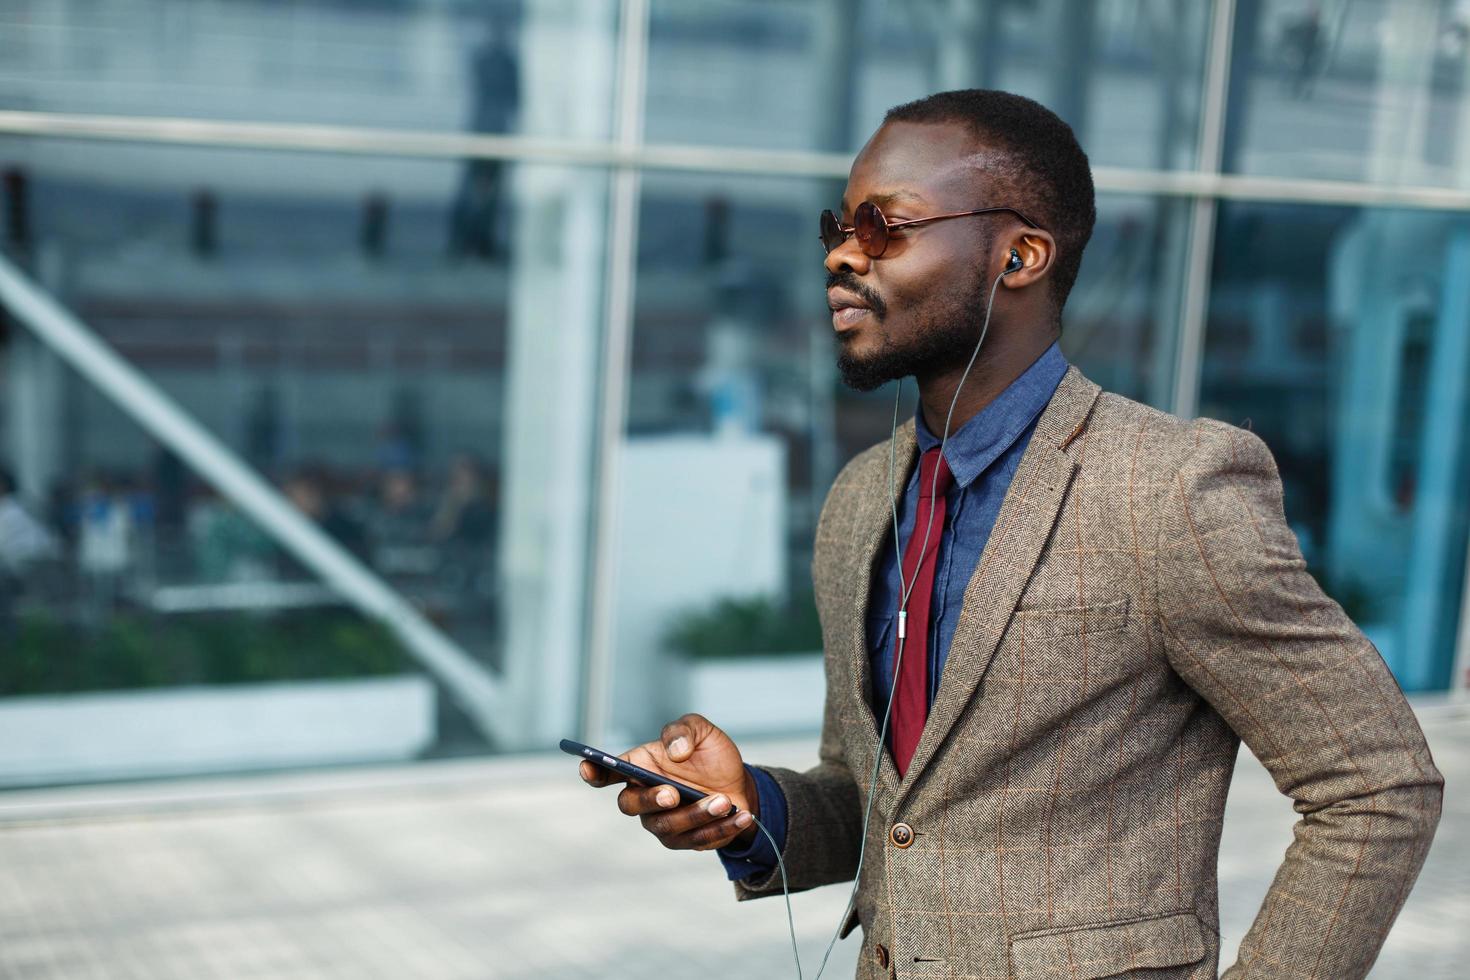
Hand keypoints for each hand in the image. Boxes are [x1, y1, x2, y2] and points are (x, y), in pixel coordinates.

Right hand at [578, 713, 760, 850]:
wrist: (739, 783)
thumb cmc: (711, 755)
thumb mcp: (702, 731)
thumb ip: (684, 730)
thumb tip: (674, 750)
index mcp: (640, 767)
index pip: (607, 772)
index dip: (593, 771)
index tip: (587, 768)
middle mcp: (643, 797)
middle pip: (630, 805)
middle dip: (649, 800)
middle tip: (673, 794)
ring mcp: (662, 822)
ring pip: (667, 826)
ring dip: (696, 814)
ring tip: (723, 801)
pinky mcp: (685, 840)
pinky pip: (697, 840)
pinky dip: (720, 827)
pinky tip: (739, 814)